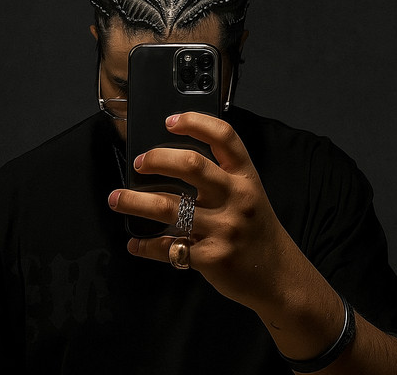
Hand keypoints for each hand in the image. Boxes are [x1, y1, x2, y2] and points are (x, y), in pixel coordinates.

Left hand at [108, 111, 285, 310]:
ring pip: (169, 207)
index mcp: (245, 176)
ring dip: (135, 201)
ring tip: (116, 199)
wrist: (279, 276)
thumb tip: (172, 162)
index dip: (195, 122)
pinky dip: (146, 245)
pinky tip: (136, 243)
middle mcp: (236, 197)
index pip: (224, 137)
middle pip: (191, 165)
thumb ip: (221, 176)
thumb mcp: (249, 194)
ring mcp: (224, 228)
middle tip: (139, 163)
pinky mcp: (212, 257)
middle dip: (157, 159)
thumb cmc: (256, 229)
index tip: (170, 120)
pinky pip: (169, 247)